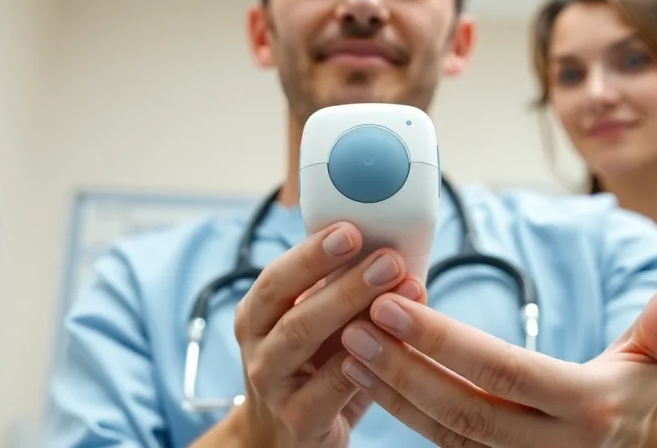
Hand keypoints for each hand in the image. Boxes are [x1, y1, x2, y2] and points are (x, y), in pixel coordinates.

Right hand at [232, 222, 424, 447]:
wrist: (279, 438)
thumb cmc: (309, 369)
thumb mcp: (315, 326)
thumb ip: (341, 294)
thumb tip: (393, 254)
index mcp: (258, 313)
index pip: (278, 275)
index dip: (312, 252)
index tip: (351, 229)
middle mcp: (258, 344)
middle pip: (292, 305)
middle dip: (343, 278)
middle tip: (387, 258)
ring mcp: (273, 384)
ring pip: (304, 339)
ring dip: (352, 309)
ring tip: (398, 289)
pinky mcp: (298, 418)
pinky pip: (330, 387)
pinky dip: (360, 360)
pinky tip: (390, 341)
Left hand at [338, 280, 656, 447]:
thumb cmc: (638, 395)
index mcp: (586, 409)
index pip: (502, 371)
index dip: (444, 339)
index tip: (394, 302)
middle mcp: (550, 446)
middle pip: (462, 406)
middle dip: (404, 365)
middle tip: (355, 320)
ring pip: (443, 431)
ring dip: (392, 389)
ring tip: (348, 346)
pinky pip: (440, 444)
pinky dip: (402, 410)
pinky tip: (368, 376)